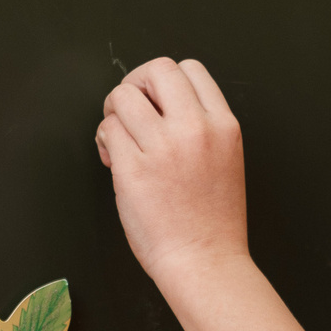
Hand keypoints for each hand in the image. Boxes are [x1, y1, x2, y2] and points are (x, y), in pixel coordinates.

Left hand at [96, 58, 247, 283]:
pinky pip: (108, 130)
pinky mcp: (134, 170)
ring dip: (114, 114)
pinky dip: (106, 140)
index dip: (164, 82)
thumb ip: (199, 126)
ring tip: (120, 140)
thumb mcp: (225, 158)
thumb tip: (154, 106)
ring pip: (122, 96)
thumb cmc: (212, 221)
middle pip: (155, 69)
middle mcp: (195, 129)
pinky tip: (114, 159)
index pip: (189, 69)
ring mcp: (164, 148)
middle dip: (136, 85)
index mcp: (223, 125)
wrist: (205, 262)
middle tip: (131, 112)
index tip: (156, 102)